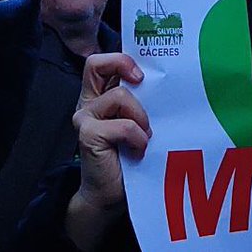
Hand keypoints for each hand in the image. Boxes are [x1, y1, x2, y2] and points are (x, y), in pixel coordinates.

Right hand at [67, 54, 148, 249]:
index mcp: (100, 95)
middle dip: (123, 66)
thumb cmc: (130, 156)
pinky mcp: (87, 134)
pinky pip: (123, 125)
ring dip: (141, 116)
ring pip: (120, 95)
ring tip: (146, 136)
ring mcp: (85, 117)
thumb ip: (141, 101)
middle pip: (96, 64)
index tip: (143, 72)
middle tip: (142, 82)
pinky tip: (139, 149)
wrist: (110, 194)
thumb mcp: (139, 121)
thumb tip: (167, 81)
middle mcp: (88, 102)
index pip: (101, 62)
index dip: (121, 58)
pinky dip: (137, 136)